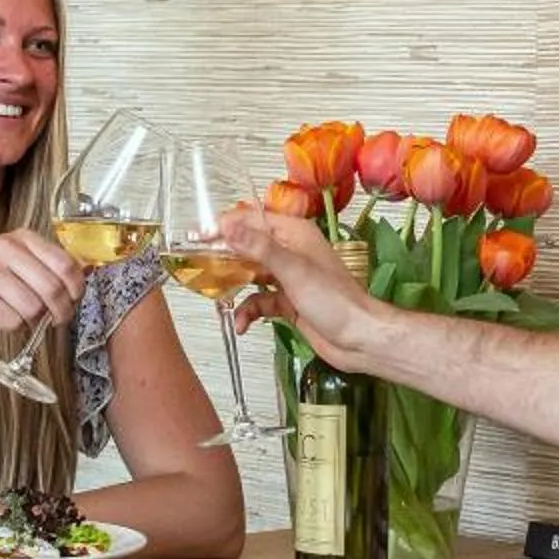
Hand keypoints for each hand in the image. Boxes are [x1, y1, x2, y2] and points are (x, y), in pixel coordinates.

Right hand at [0, 229, 86, 334]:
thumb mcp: (8, 251)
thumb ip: (42, 261)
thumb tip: (84, 275)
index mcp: (20, 238)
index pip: (66, 264)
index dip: (76, 289)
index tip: (72, 300)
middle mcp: (5, 250)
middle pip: (53, 290)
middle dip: (61, 312)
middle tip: (57, 320)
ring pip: (34, 309)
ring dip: (36, 322)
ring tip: (28, 320)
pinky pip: (11, 321)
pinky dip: (15, 327)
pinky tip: (7, 320)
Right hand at [213, 204, 381, 370]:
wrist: (359, 339)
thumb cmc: (336, 301)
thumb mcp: (293, 270)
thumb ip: (259, 247)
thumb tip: (228, 226)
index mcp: (295, 234)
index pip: (252, 219)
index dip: (225, 225)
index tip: (199, 237)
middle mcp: (290, 252)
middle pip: (248, 246)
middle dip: (224, 257)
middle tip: (199, 266)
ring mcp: (288, 278)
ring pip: (250, 275)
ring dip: (234, 288)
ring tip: (218, 298)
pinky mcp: (287, 302)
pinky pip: (258, 301)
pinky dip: (248, 312)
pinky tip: (242, 323)